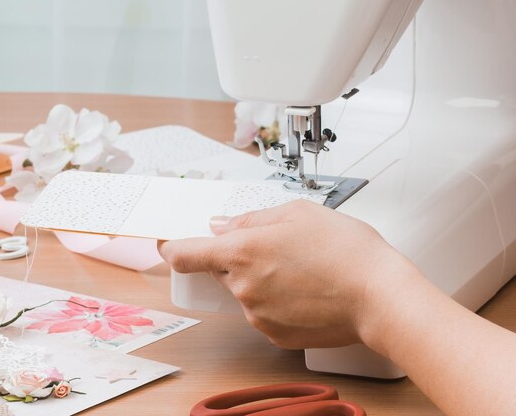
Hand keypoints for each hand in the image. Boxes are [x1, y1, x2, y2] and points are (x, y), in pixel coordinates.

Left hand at [158, 200, 421, 349]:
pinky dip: (275, 301)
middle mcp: (243, 285)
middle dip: (236, 258)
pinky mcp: (273, 335)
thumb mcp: (298, 212)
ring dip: (259, 279)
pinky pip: (262, 312)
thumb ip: (251, 218)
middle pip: (220, 270)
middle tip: (272, 249)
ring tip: (300, 269)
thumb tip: (221, 226)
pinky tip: (304, 291)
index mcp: (244, 250)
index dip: (171, 247)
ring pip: (243, 291)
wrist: (380, 296)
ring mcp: (257, 314)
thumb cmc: (346, 251)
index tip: (166, 242)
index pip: (186, 253)